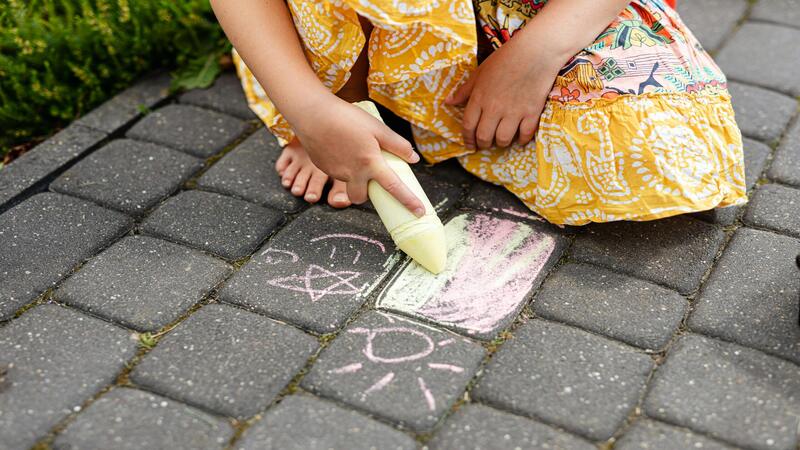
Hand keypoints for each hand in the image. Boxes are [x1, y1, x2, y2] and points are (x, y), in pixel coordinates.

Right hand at [292, 95, 425, 215]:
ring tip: (353, 154)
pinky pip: (337, 173)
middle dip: (367, 194)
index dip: (408, 201)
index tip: (419, 212)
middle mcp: (353, 173)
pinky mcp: (324, 168)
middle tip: (370, 177)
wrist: (313, 114)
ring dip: (354, 178)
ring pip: (348, 184)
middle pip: (361, 198)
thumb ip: (397, 144)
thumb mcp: (377, 127)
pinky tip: (339, 148)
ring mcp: (336, 172)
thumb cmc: (347, 118)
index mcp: (370, 163)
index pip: (394, 187)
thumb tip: (413, 158)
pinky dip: (342, 166)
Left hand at [445, 35, 563, 148]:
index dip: (467, 139)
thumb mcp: (480, 72)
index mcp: (479, 98)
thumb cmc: (505, 59)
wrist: (536, 51)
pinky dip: (521, 140)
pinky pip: (525, 135)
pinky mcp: (531, 113)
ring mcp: (514, 112)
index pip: (468, 126)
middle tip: (485, 143)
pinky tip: (520, 137)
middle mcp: (494, 108)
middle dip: (483, 144)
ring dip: (501, 143)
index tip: (469, 145)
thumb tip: (448, 102)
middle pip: (484, 137)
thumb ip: (464, 90)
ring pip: (503, 140)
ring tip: (502, 139)